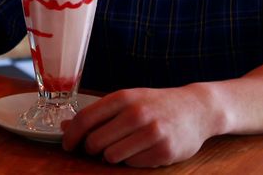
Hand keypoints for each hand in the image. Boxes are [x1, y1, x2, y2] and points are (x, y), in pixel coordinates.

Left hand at [61, 86, 220, 166]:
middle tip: (97, 147)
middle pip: (95, 142)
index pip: (85, 119)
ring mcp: (152, 133)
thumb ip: (98, 113)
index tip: (67, 145)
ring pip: (111, 156)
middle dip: (91, 149)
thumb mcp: (127, 100)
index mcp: (123, 98)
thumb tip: (65, 127)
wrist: (196, 108)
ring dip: (111, 156)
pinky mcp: (165, 151)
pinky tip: (142, 150)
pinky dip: (132, 161)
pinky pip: (132, 164)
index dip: (71, 135)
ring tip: (122, 146)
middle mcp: (137, 114)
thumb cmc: (155, 104)